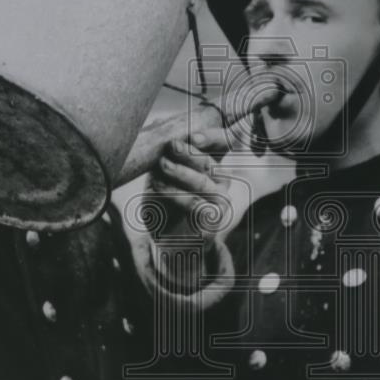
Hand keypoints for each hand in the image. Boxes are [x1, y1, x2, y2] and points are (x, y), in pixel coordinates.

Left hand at [144, 128, 233, 243]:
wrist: (170, 244)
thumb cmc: (166, 206)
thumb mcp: (162, 179)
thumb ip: (164, 162)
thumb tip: (157, 144)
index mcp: (212, 166)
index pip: (223, 145)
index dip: (213, 137)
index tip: (194, 135)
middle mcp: (221, 182)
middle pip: (210, 163)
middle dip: (189, 153)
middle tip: (172, 145)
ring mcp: (220, 201)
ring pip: (202, 182)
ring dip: (181, 172)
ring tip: (163, 164)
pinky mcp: (213, 220)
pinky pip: (194, 204)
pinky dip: (174, 193)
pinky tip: (158, 186)